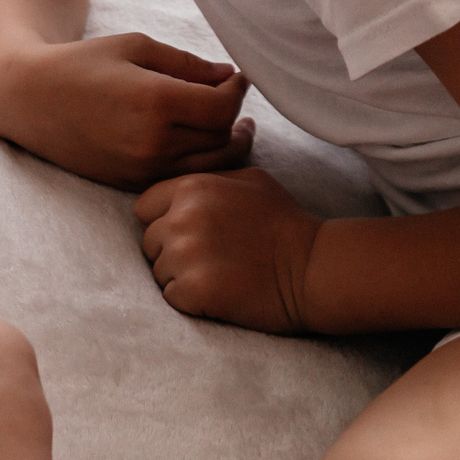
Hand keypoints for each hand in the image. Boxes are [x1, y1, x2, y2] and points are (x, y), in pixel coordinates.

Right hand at [17, 33, 255, 188]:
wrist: (30, 100)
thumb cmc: (83, 64)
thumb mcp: (135, 47)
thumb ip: (187, 63)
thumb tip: (228, 76)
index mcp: (156, 102)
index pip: (223, 107)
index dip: (238, 91)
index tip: (237, 77)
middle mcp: (152, 142)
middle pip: (221, 138)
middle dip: (234, 116)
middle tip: (233, 99)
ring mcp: (141, 169)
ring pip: (209, 166)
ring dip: (226, 146)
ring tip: (231, 127)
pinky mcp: (131, 183)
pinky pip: (182, 179)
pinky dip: (201, 164)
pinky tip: (200, 144)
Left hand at [134, 167, 322, 333]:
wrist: (314, 267)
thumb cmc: (285, 222)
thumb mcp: (250, 179)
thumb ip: (210, 176)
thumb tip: (191, 158)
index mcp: (191, 188)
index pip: (145, 207)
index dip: (163, 222)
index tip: (189, 233)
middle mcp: (181, 218)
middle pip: (149, 242)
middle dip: (171, 251)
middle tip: (210, 259)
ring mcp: (185, 255)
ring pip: (158, 271)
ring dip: (181, 277)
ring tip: (218, 276)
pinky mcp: (193, 290)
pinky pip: (171, 297)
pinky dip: (191, 300)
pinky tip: (220, 293)